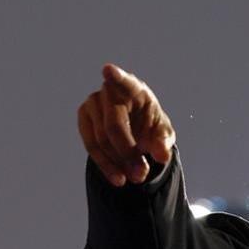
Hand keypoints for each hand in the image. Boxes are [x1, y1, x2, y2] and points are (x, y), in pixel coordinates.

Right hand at [77, 63, 175, 186]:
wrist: (135, 131)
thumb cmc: (151, 126)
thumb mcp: (164, 134)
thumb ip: (164, 142)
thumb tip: (162, 156)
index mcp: (134, 89)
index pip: (125, 81)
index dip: (116, 76)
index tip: (108, 71)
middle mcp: (110, 92)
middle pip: (114, 126)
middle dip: (127, 153)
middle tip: (142, 174)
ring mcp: (93, 104)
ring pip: (101, 140)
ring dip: (118, 163)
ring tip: (135, 178)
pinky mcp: (84, 119)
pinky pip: (91, 147)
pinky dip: (106, 165)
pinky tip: (118, 178)